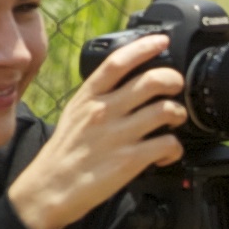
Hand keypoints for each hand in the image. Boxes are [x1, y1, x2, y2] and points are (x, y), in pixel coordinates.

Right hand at [9, 33, 188, 228]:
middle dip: (174, 80)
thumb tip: (126, 81)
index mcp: (89, 96)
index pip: (118, 62)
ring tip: (174, 120)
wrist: (50, 188)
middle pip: (151, 81)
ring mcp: (118, 135)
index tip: (161, 41)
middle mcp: (103, 111)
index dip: (144, 47)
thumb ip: (99, 96)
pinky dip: (174, 148)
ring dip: (178, 114)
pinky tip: (166, 153)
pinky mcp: (129, 161)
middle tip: (177, 86)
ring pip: (166, 110)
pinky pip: (167, 144)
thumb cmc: (65, 152)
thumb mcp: (75, 113)